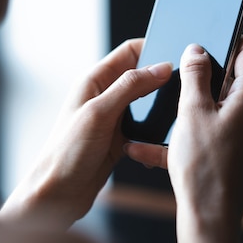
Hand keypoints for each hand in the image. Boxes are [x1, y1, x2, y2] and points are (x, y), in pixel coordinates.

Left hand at [0, 39, 172, 227]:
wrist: (57, 194)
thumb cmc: (67, 152)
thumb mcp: (100, 113)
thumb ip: (130, 87)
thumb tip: (161, 67)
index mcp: (95, 81)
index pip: (129, 52)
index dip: (153, 48)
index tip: (177, 55)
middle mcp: (104, 96)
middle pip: (141, 76)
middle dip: (163, 78)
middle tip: (185, 84)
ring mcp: (113, 118)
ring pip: (146, 102)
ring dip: (160, 106)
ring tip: (178, 112)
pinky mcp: (120, 139)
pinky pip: (145, 127)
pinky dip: (156, 130)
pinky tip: (164, 138)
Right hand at [125, 36, 242, 216]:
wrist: (210, 216)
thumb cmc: (202, 164)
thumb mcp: (191, 111)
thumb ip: (194, 75)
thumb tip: (197, 51)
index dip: (231, 40)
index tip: (210, 39)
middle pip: (236, 83)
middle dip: (207, 79)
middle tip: (182, 80)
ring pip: (224, 112)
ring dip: (197, 110)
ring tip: (168, 118)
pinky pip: (220, 137)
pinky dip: (197, 135)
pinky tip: (162, 148)